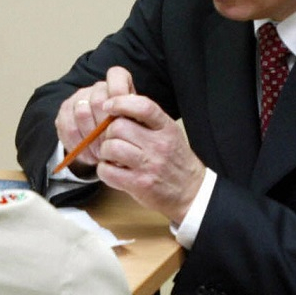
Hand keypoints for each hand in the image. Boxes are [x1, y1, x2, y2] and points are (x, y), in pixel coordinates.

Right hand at [55, 66, 134, 172]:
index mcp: (117, 84)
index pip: (116, 76)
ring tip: (100, 154)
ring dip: (91, 138)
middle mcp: (97, 88)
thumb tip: (126, 125)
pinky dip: (78, 145)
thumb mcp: (136, 125)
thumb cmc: (125, 132)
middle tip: (111, 146)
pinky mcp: (63, 112)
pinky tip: (88, 156)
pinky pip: (67, 127)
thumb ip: (135, 120)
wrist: (104, 142)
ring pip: (81, 113)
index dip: (118, 94)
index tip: (121, 116)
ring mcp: (78, 98)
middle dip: (105, 128)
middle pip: (98, 100)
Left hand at [95, 94, 206, 222]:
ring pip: (111, 147)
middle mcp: (158, 145)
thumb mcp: (169, 134)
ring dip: (105, 152)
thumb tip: (118, 106)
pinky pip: (107, 171)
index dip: (120, 102)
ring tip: (112, 157)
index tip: (108, 106)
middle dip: (109, 133)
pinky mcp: (139, 184)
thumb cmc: (176, 161)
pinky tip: (113, 171)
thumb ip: (147, 121)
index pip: (143, 107)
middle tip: (114, 141)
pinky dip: (104, 170)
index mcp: (167, 128)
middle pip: (119, 127)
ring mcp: (149, 165)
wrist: (191, 192)